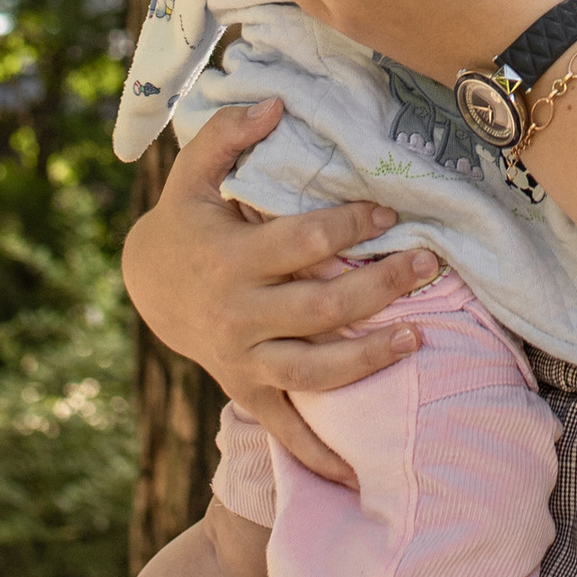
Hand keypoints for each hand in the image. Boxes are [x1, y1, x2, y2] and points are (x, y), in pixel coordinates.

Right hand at [121, 97, 439, 488]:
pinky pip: (286, 429)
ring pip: (314, 370)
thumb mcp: (193, 173)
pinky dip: (321, 457)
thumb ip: (227, 133)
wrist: (146, 285)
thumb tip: (275, 101)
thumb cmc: (187, 219)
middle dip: (381, 287)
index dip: (350, 226)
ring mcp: (243, 358)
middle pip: (322, 308)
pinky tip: (361, 474)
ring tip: (417, 338)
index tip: (389, 211)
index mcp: (231, 257)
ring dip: (369, 359)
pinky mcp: (246, 390)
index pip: (303, 242)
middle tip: (431, 266)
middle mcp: (238, 313)